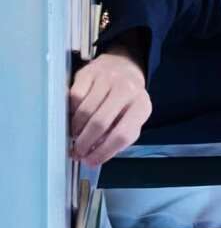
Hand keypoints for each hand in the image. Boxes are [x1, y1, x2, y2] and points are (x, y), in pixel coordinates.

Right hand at [69, 49, 150, 163]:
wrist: (122, 66)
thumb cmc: (126, 100)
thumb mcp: (131, 118)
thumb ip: (118, 137)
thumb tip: (95, 155)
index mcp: (141, 106)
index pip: (123, 135)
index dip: (104, 152)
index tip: (91, 161)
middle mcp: (126, 91)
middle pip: (100, 124)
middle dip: (85, 143)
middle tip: (77, 152)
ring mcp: (107, 80)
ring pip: (85, 111)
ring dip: (76, 130)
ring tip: (74, 137)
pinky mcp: (89, 73)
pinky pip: (74, 98)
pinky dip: (71, 112)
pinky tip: (73, 119)